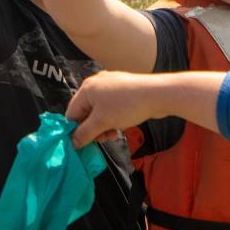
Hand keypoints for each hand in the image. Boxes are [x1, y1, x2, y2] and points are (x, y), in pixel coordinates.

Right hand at [65, 70, 195, 147]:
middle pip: (85, 113)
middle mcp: (96, 85)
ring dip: (103, 127)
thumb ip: (84, 134)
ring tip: (114, 134)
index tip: (83, 144)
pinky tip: (120, 127)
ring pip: (99, 112)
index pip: (72, 113)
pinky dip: (112, 119)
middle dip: (93, 129)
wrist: (157, 94)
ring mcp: (110, 86)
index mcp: (86, 89)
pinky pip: (110, 108)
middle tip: (103, 139)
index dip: (75, 131)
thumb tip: (73, 143)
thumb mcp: (102, 123)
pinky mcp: (122, 90)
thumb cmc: (127, 106)